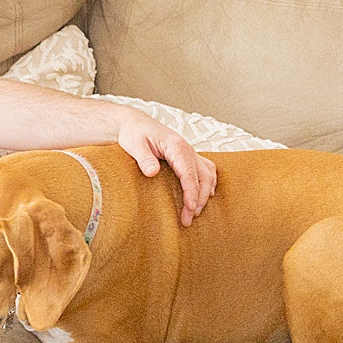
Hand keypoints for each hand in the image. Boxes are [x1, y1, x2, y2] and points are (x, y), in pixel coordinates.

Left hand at [115, 111, 216, 225]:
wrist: (133, 123)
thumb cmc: (133, 133)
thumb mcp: (134, 145)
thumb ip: (144, 158)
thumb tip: (152, 173)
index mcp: (176, 146)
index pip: (189, 173)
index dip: (191, 192)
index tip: (190, 208)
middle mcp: (187, 149)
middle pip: (202, 177)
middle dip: (198, 199)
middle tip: (188, 219)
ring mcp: (190, 152)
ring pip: (207, 175)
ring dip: (204, 193)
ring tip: (195, 212)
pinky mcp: (187, 156)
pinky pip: (206, 169)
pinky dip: (208, 183)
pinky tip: (205, 195)